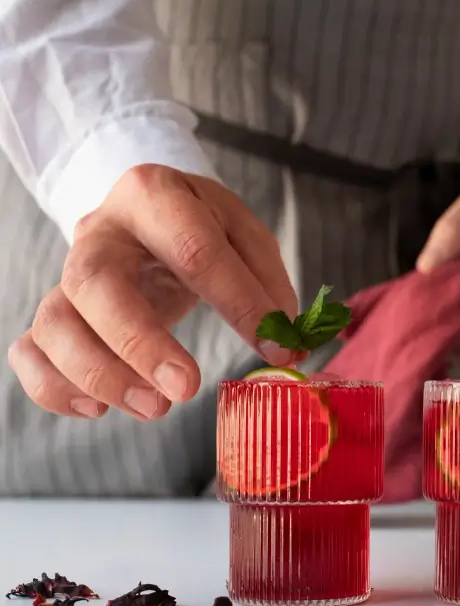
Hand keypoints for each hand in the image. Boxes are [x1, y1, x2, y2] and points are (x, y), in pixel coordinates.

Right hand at [6, 165, 298, 419]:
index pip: (195, 249)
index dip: (238, 303)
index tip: (274, 348)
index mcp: (154, 195)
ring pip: (56, 322)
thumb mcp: (245, 235)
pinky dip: (54, 387)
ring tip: (154, 408)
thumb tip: (284, 342)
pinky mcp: (57, 311)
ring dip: (99, 375)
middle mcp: (99, 232)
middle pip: (96, 284)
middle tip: (185, 390)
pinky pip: (30, 350)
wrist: (148, 215)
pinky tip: (99, 409)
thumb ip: (267, 284)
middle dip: (140, 344)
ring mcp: (68, 272)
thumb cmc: (201, 226)